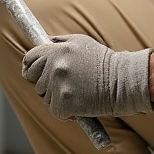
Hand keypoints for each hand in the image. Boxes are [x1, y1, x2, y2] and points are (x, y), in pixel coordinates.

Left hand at [21, 34, 153, 119]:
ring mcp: (59, 86)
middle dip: (45, 83)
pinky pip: (55, 111)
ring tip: (77, 91)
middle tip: (64, 84)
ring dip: (57, 97)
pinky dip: (65, 111)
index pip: (29, 59)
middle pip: (34, 80)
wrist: (123, 82)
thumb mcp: (81, 42)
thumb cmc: (103, 62)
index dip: (30, 67)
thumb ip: (58, 42)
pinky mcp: (64, 104)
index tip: (32, 73)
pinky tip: (80, 103)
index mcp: (57, 50)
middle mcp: (55, 67)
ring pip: (45, 97)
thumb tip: (41, 43)